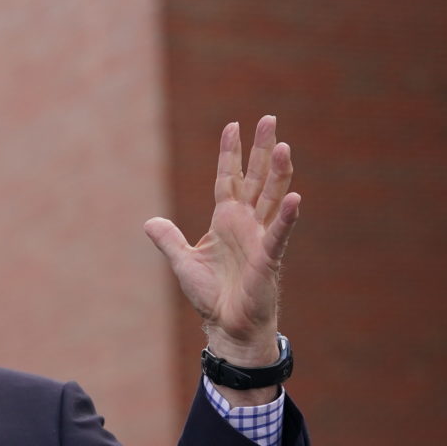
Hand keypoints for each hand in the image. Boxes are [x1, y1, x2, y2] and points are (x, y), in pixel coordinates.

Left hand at [144, 116, 299, 378]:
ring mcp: (260, 238)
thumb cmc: (212, 296)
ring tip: (284, 146)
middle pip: (256, 178)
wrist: (227, 327)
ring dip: (278, 172)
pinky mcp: (268, 258)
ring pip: (272, 197)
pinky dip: (288, 216)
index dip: (230, 153)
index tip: (233, 125)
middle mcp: (246, 223)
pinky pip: (279, 233)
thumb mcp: (183, 263)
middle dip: (261, 149)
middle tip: (270, 118)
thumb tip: (150, 222)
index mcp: (226, 220)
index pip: (228, 178)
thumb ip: (169, 241)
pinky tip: (296, 197)